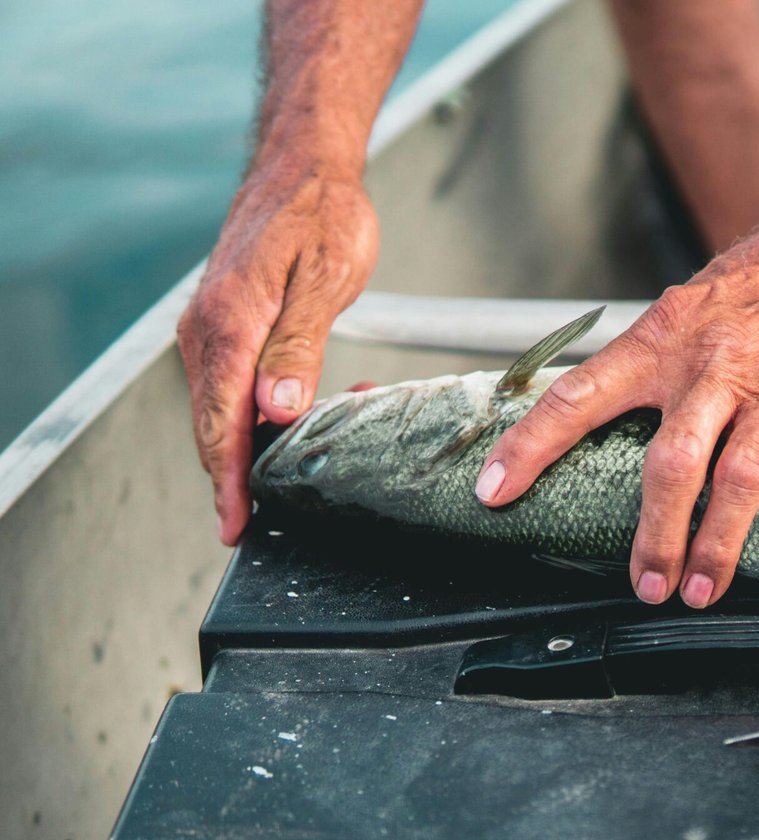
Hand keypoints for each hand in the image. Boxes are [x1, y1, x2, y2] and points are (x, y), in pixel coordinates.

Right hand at [177, 161, 377, 543]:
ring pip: (227, 411)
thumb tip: (276, 411)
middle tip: (271, 519)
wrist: (304, 168)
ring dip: (264, 445)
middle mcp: (208, 332)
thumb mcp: (323, 281)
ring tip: (307, 469)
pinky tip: (303, 423)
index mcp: (229, 324)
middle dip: (243, 477)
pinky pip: (237, 387)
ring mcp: (213, 331)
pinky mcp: (228, 328)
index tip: (236, 524)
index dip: (230, 481)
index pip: (221, 423)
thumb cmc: (321, 216)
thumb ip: (298, 348)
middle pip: (216, 427)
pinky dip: (265, 415)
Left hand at [474, 190, 758, 611]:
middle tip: (644, 584)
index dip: (530, 445)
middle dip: (653, 533)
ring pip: (738, 482)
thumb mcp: (694, 300)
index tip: (493, 490)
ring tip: (699, 592)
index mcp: (665, 338)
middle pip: (671, 463)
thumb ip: (654, 356)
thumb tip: (603, 405)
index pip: (580, 394)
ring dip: (716, 548)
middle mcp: (715, 367)